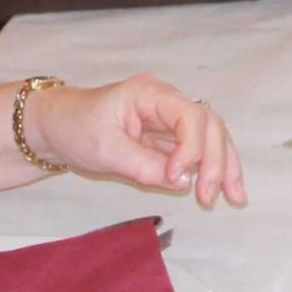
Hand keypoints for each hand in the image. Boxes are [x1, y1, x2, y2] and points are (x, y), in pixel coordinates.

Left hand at [25, 73, 247, 208]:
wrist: (56, 127)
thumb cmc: (75, 129)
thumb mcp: (104, 151)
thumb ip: (144, 166)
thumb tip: (184, 182)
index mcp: (150, 93)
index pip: (190, 115)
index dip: (192, 148)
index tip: (177, 178)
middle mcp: (167, 101)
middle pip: (209, 125)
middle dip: (216, 161)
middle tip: (208, 197)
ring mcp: (171, 119)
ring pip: (212, 137)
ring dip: (225, 166)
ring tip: (234, 198)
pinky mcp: (169, 137)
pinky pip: (199, 150)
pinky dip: (212, 169)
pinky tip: (224, 190)